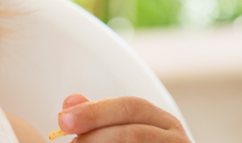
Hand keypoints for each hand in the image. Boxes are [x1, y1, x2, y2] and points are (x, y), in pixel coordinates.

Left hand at [56, 94, 190, 142]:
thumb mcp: (123, 132)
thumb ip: (99, 119)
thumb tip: (71, 102)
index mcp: (164, 123)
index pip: (130, 107)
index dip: (95, 112)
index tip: (64, 119)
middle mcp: (177, 139)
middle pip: (133, 132)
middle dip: (96, 133)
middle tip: (72, 142)